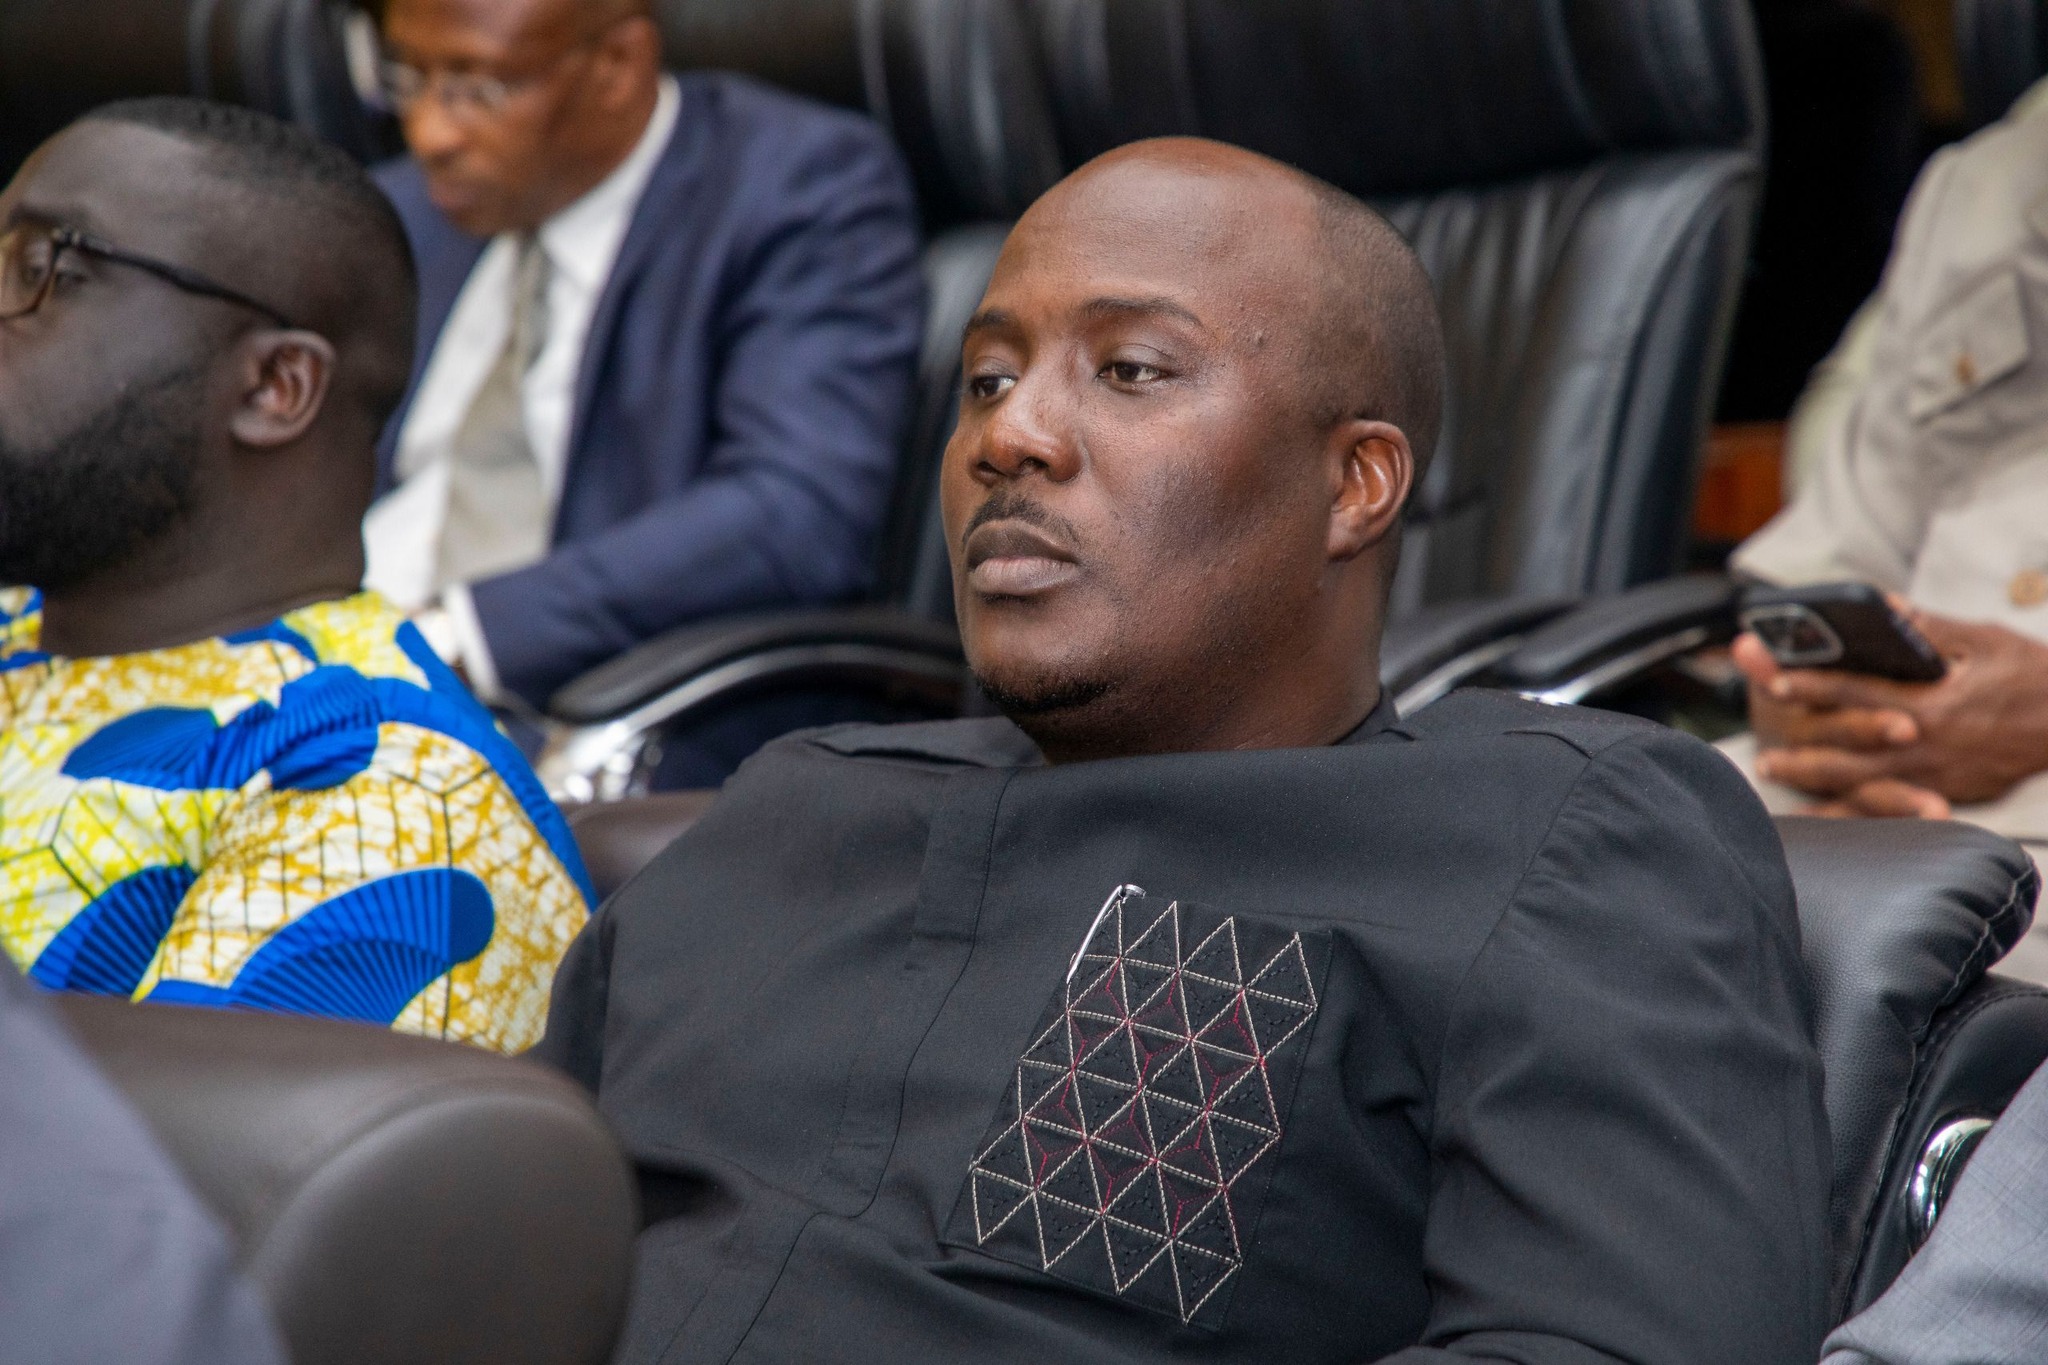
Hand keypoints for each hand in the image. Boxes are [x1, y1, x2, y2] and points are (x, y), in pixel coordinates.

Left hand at [1738, 600, 2047, 809]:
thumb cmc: (2034, 676)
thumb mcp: (1984, 641)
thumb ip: (1928, 628)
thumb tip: (1883, 606)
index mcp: (1932, 701)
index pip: (1859, 691)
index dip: (1814, 685)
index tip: (1775, 680)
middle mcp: (1927, 743)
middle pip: (1849, 747)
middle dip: (1800, 748)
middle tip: (1762, 750)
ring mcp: (1936, 775)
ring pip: (1862, 784)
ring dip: (1815, 780)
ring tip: (1774, 773)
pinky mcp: (1948, 793)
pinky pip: (1889, 808)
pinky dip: (1852, 813)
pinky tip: (1822, 816)